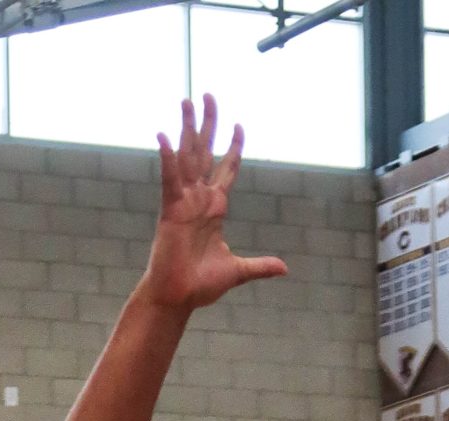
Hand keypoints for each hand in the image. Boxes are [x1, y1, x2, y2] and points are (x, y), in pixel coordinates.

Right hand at [143, 97, 286, 312]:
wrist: (180, 297)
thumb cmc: (201, 284)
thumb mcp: (237, 270)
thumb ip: (260, 266)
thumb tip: (283, 269)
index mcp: (214, 207)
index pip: (226, 169)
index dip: (233, 147)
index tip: (239, 125)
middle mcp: (198, 198)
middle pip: (204, 152)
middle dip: (208, 123)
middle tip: (208, 94)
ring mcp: (184, 202)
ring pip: (187, 156)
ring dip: (187, 128)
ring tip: (187, 100)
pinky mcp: (171, 211)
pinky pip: (169, 179)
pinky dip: (168, 159)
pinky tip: (164, 136)